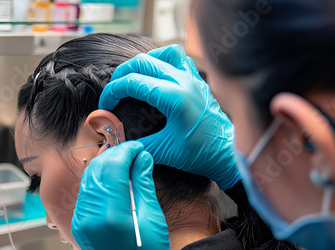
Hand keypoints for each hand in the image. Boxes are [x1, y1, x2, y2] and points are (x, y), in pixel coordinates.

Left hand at [71, 141, 169, 249]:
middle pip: (98, 169)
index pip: (113, 167)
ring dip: (106, 165)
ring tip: (127, 164)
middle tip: (135, 153)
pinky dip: (99, 180)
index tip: (139, 148)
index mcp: (111, 214)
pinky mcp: (79, 224)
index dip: (126, 152)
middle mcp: (91, 215)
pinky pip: (86, 192)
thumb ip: (144, 185)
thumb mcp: (152, 220)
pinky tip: (115, 179)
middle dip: (115, 155)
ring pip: (89, 178)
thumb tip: (142, 159)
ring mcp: (82, 220)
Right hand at [99, 45, 239, 189]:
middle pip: (143, 62)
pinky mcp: (199, 81)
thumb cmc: (201, 154)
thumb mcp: (165, 152)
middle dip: (121, 74)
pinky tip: (157, 76)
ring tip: (134, 77)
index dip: (112, 91)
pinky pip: (180, 58)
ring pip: (164, 52)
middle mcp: (184, 82)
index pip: (133, 82)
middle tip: (113, 91)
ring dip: (144, 61)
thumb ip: (136, 145)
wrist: (229, 154)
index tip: (105, 105)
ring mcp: (193, 78)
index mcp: (175, 97)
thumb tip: (114, 144)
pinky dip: (164, 61)